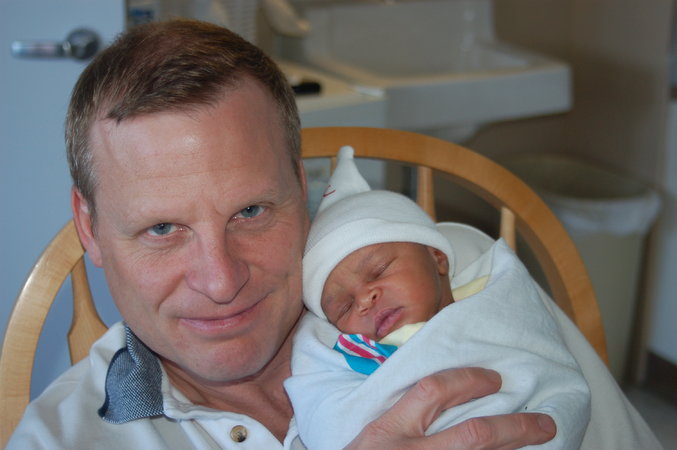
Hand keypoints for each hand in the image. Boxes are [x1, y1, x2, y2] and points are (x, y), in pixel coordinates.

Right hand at [346, 367, 555, 449]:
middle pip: (475, 435)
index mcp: (391, 429)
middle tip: (545, 423)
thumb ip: (403, 417)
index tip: (493, 379)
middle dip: (515, 426)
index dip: (468, 380)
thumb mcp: (374, 435)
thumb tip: (444, 396)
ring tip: (543, 442)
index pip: (434, 391)